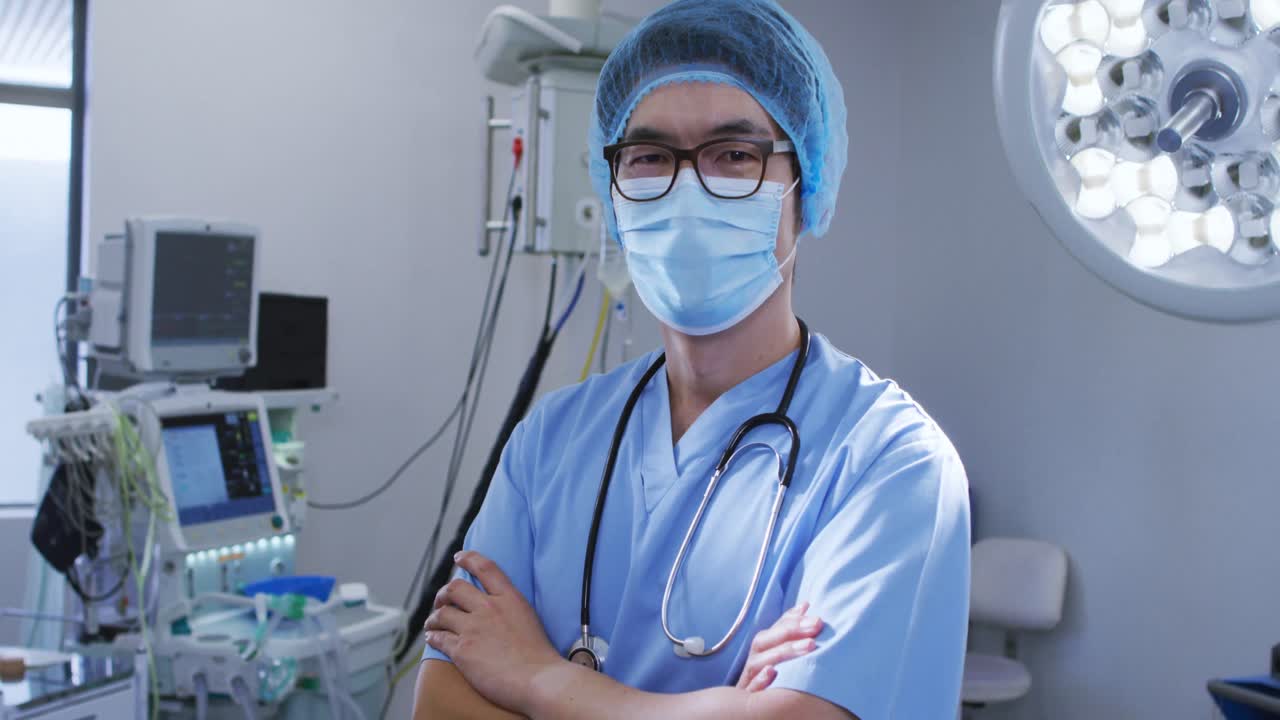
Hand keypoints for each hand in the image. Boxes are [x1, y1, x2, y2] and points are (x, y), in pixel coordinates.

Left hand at [424, 551, 561, 713]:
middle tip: (442, 600)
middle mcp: (489, 608)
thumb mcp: (529, 618)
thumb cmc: (539, 656)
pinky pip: (439, 637)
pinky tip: (432, 637)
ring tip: (432, 622)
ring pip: (442, 612)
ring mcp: (474, 628)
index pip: (484, 567)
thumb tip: (500, 609)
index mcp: (509, 598)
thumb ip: (512, 608)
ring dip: (434, 617)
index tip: (459, 557)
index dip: (468, 558)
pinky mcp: (462, 650)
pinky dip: (432, 636)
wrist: (539, 679)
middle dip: (444, 593)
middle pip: (455, 588)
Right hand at [735, 601, 822, 691]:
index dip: (792, 620)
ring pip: (760, 661)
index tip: (815, 614)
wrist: (748, 709)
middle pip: (764, 641)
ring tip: (808, 646)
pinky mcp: (747, 697)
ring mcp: (748, 678)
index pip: (774, 630)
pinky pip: (751, 688)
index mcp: (761, 649)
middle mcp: (753, 661)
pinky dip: (761, 680)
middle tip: (816, 625)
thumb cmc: (769, 678)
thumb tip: (806, 604)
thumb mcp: (778, 654)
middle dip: (790, 631)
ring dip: (782, 652)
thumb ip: (789, 631)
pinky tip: (773, 673)